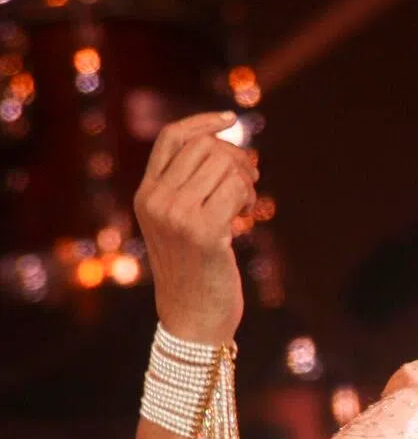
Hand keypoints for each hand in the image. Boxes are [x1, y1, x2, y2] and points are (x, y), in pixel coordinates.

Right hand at [134, 111, 258, 343]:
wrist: (193, 318)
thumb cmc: (196, 273)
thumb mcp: (182, 226)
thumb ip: (190, 191)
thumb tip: (227, 148)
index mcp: (146, 195)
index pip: (173, 139)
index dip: (204, 122)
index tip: (232, 120)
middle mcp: (155, 200)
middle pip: (205, 147)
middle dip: (236, 157)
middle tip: (250, 180)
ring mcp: (176, 215)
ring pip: (223, 165)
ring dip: (245, 179)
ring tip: (248, 202)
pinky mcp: (203, 232)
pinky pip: (236, 189)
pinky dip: (249, 196)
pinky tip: (248, 214)